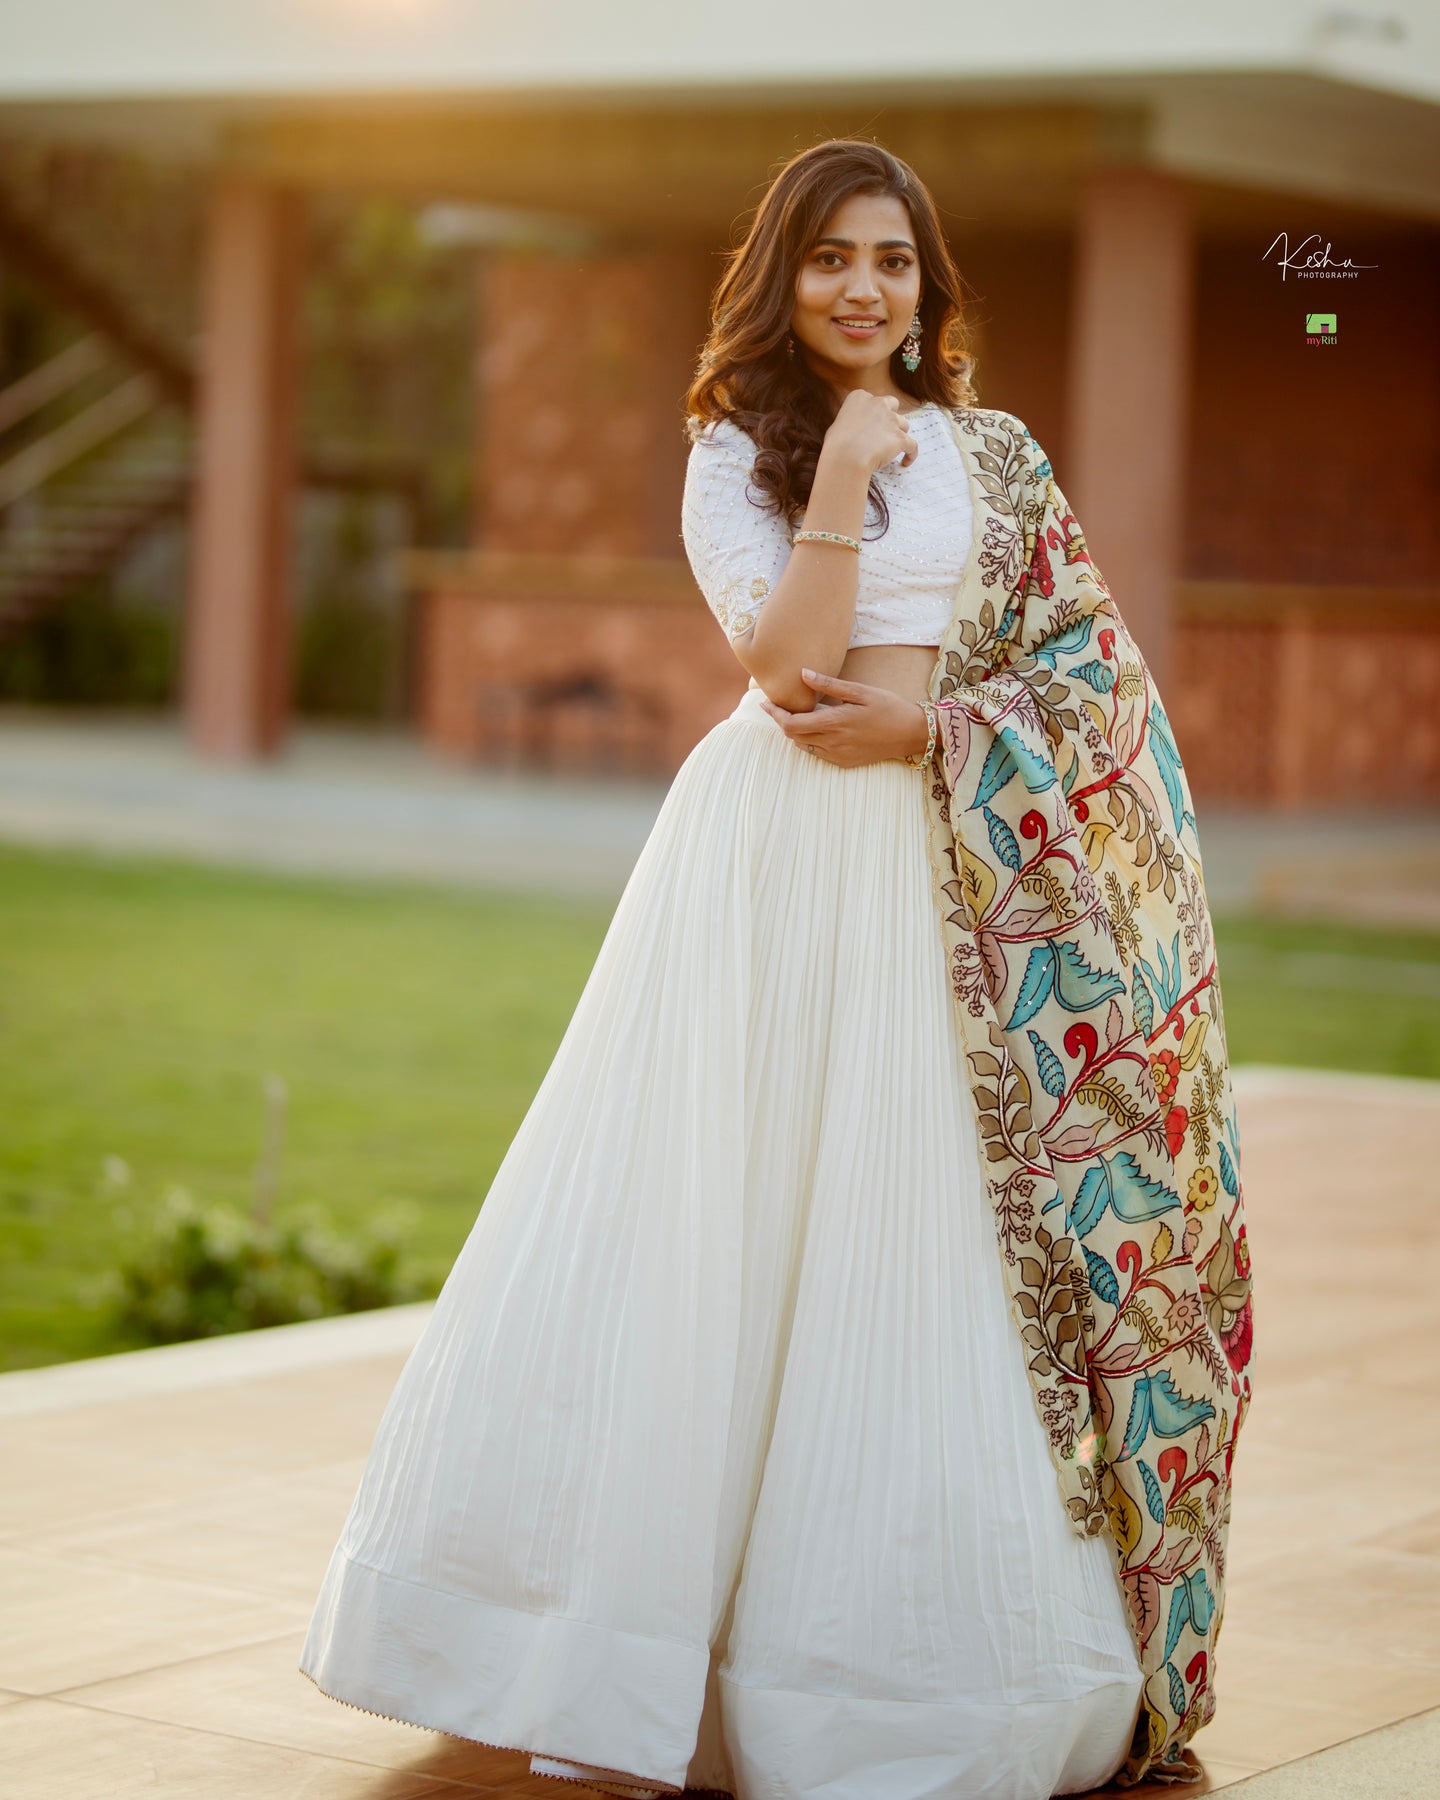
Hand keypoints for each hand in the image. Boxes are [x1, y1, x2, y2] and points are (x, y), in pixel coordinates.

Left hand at [759, 669, 928, 766]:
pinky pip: (817, 754)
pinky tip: (817, 728)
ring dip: (795, 732)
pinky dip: (809, 741)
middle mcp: (833, 743)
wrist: (913, 733)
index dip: (775, 714)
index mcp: (835, 723)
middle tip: (777, 706)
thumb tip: (803, 673)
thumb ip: (829, 685)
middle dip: (781, 721)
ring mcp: (839, 756)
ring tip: (797, 714)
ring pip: (803, 746)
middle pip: (793, 736)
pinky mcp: (845, 763)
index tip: (766, 703)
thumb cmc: (889, 707)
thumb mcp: (860, 691)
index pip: (791, 724)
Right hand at [822, 388, 918, 475]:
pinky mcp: (900, 437)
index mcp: (860, 397)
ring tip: (891, 450)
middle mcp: (878, 404)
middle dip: (891, 415)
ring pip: (904, 424)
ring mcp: (891, 420)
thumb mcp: (837, 425)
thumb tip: (852, 429)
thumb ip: (850, 421)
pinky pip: (912, 445)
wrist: (845, 458)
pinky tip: (906, 462)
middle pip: (893, 404)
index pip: (873, 399)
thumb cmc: (836, 445)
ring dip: (898, 435)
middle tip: (885, 430)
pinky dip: (911, 454)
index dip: (874, 412)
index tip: (871, 423)